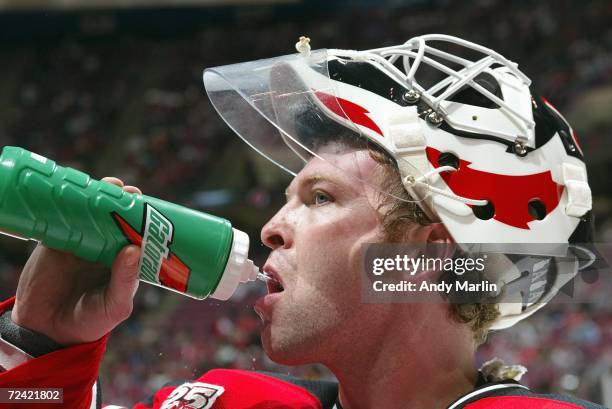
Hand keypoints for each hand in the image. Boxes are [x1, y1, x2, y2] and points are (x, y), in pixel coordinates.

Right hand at [11, 177, 142, 344]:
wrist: (47, 332)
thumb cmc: (90, 322)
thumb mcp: (115, 306)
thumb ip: (125, 281)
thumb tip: (133, 250)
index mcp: (124, 261)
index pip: (138, 234)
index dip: (144, 218)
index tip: (149, 205)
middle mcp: (105, 248)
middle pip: (117, 218)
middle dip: (124, 202)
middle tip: (129, 192)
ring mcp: (80, 243)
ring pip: (92, 213)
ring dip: (99, 198)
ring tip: (109, 186)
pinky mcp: (55, 242)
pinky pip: (62, 219)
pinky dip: (68, 205)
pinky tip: (75, 193)